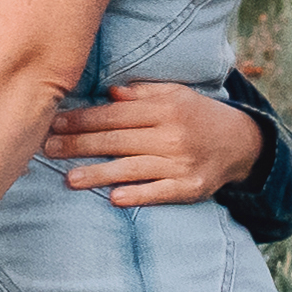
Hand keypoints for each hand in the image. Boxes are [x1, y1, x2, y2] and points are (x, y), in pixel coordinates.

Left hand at [50, 81, 263, 204]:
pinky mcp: (190, 188)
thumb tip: (109, 93)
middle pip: (117, 141)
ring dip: (98, 174)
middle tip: (49, 149)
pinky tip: (113, 198)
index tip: (55, 123)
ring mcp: (182, 163)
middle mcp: (173, 135)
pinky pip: (158, 193)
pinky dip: (136, 195)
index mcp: (166, 108)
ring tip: (69, 179)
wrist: (242, 143)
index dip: (82, 119)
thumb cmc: (199, 116)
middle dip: (79, 144)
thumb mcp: (176, 95)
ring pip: (132, 168)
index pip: (115, 114)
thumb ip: (142, 94)